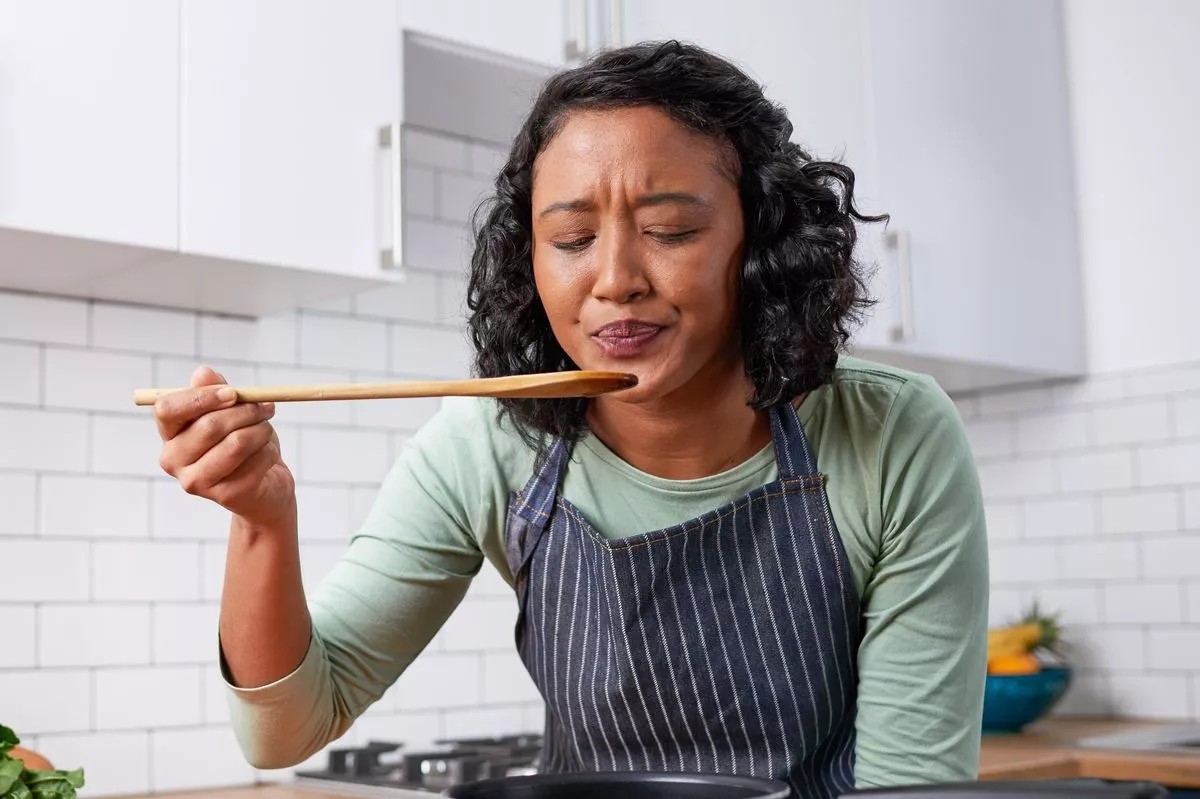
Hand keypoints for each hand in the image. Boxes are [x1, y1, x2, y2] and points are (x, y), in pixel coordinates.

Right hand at [155, 366, 295, 527]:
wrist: (265, 486)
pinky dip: (270, 451)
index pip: (168, 409)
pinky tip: (267, 454)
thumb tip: (202, 373)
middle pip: (209, 425)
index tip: (233, 393)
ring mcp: (196, 481)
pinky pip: (256, 461)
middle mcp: (174, 460)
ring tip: (266, 431)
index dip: (202, 397)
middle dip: (246, 411)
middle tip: (266, 407)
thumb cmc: (242, 442)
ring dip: (261, 430)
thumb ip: (216, 391)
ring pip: (237, 443)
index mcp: (170, 434)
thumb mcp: (230, 412)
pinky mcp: (224, 496)